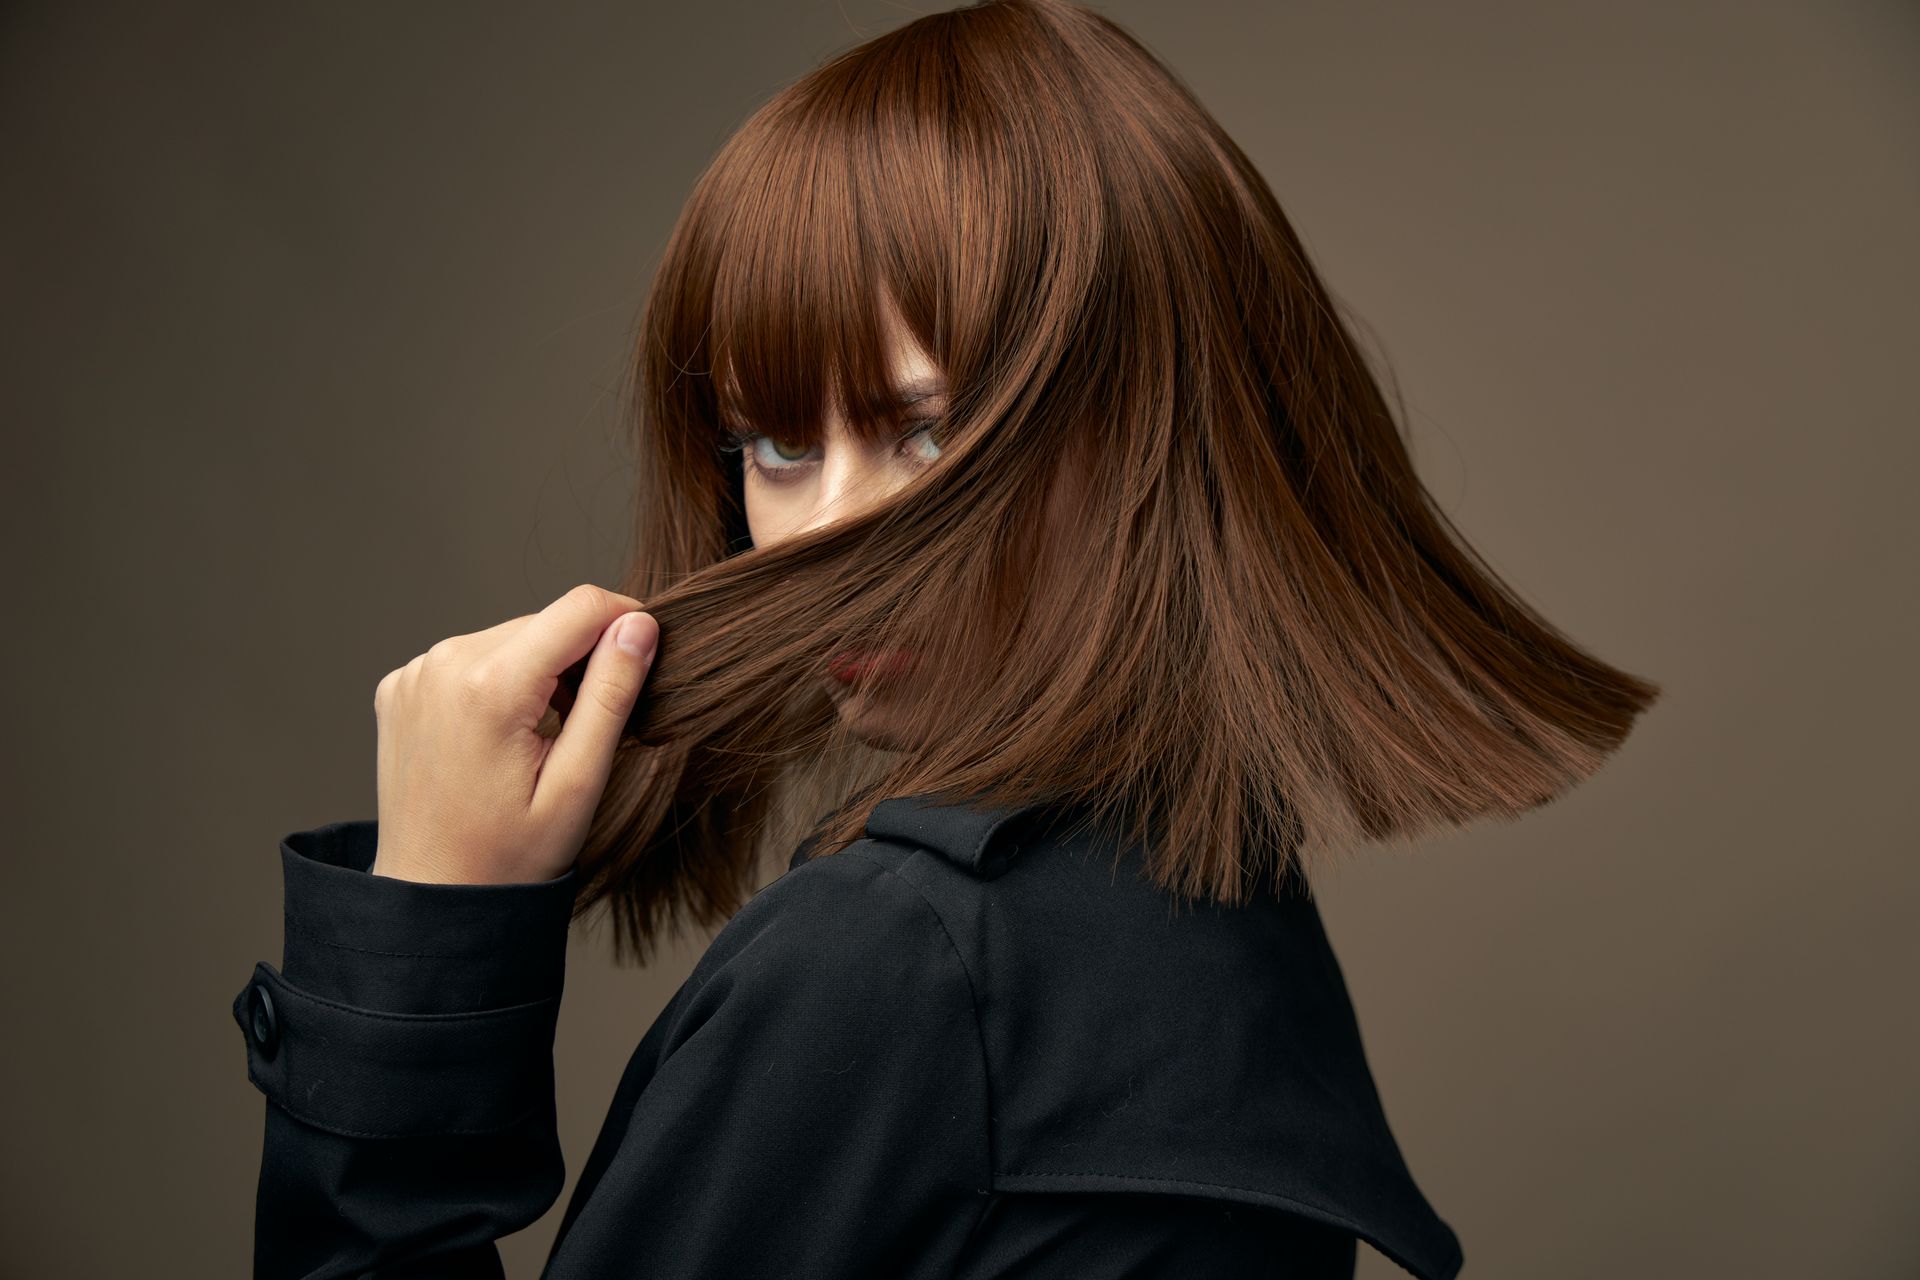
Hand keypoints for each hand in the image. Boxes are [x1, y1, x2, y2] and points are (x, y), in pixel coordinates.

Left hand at [369, 584, 659, 883]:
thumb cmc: (509, 857)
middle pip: (544, 621)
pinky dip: (499, 681)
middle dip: (580, 657)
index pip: (581, 607)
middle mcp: (443, 663)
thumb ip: (611, 697)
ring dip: (540, 669)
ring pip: (510, 636)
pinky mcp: (401, 685)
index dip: (627, 620)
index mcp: (490, 686)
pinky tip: (501, 734)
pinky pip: (471, 656)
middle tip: (585, 726)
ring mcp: (414, 673)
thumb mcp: (578, 784)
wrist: (432, 896)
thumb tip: (640, 626)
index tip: (646, 655)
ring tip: (542, 737)